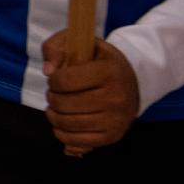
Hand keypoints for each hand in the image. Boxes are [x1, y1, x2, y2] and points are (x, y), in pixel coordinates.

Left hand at [41, 31, 140, 152]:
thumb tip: (48, 70)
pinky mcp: (112, 136)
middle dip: (51, 98)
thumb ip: (57, 46)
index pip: (64, 81)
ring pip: (67, 123)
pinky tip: (62, 122)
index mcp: (109, 72)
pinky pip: (76, 141)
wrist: (134, 82)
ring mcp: (115, 120)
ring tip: (56, 107)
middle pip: (63, 104)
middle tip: (55, 93)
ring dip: (53, 115)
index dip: (53, 80)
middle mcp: (116, 98)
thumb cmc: (101, 61)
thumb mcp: (82, 43)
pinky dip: (62, 133)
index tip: (56, 78)